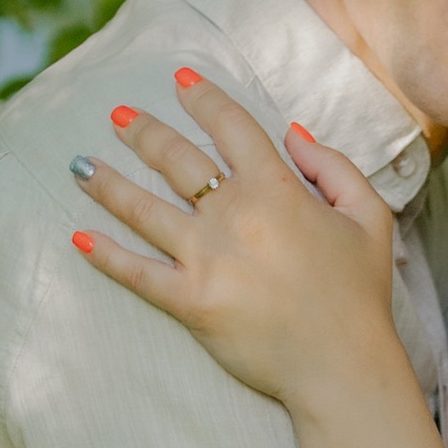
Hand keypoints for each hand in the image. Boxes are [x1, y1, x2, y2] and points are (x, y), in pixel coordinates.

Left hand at [69, 75, 397, 408]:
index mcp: (277, 190)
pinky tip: (78, 236)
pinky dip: (105, 255)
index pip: (231, 127)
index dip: (204, 98)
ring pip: (145, 209)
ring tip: (79, 165)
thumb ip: (334, 167)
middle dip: (143, 132)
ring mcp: (207, 259)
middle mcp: (234, 215)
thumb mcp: (369, 216)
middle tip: (118, 116)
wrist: (342, 366)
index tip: (180, 81)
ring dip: (107, 183)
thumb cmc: (360, 295)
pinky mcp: (191, 302)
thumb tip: (294, 135)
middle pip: (177, 159)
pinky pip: (138, 274)